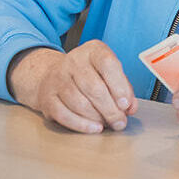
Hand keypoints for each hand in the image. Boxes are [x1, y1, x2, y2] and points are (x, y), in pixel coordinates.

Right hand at [9, 41, 136, 133]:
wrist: (52, 75)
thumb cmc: (88, 75)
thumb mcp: (108, 73)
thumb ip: (123, 88)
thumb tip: (131, 108)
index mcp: (92, 51)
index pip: (107, 64)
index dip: (119, 86)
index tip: (126, 104)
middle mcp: (73, 61)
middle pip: (94, 88)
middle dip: (111, 109)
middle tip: (120, 122)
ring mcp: (57, 78)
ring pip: (80, 103)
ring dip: (98, 118)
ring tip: (108, 123)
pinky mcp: (47, 97)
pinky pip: (65, 115)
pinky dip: (82, 125)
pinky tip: (94, 128)